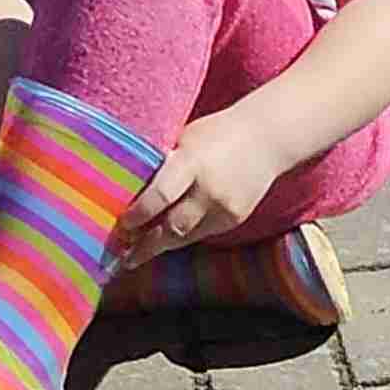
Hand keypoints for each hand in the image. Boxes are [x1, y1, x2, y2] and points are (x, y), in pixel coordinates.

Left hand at [114, 108, 282, 264]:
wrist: (267, 139)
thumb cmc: (218, 133)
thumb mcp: (186, 140)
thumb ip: (165, 164)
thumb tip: (131, 190)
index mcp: (192, 162)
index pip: (160, 196)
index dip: (139, 215)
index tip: (122, 225)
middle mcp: (210, 190)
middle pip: (173, 226)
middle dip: (146, 245)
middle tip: (124, 256)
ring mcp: (225, 208)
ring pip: (186, 237)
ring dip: (161, 245)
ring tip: (138, 254)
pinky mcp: (235, 219)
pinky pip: (202, 233)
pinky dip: (183, 235)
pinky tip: (167, 238)